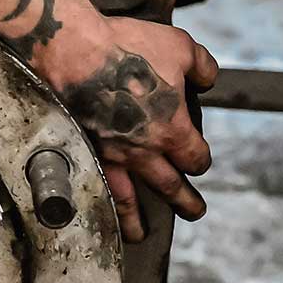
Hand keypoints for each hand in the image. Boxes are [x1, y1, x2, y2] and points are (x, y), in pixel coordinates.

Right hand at [51, 17, 218, 241]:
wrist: (73, 51)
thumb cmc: (126, 48)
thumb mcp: (179, 47)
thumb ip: (202, 66)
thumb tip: (209, 79)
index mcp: (172, 130)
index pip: (194, 158)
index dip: (200, 160)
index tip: (198, 160)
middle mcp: (143, 151)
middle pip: (170, 187)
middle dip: (184, 203)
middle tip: (194, 212)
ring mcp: (110, 155)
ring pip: (127, 200)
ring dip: (135, 221)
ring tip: (139, 235)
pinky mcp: (83, 149)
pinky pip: (94, 185)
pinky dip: (99, 203)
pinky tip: (98, 209)